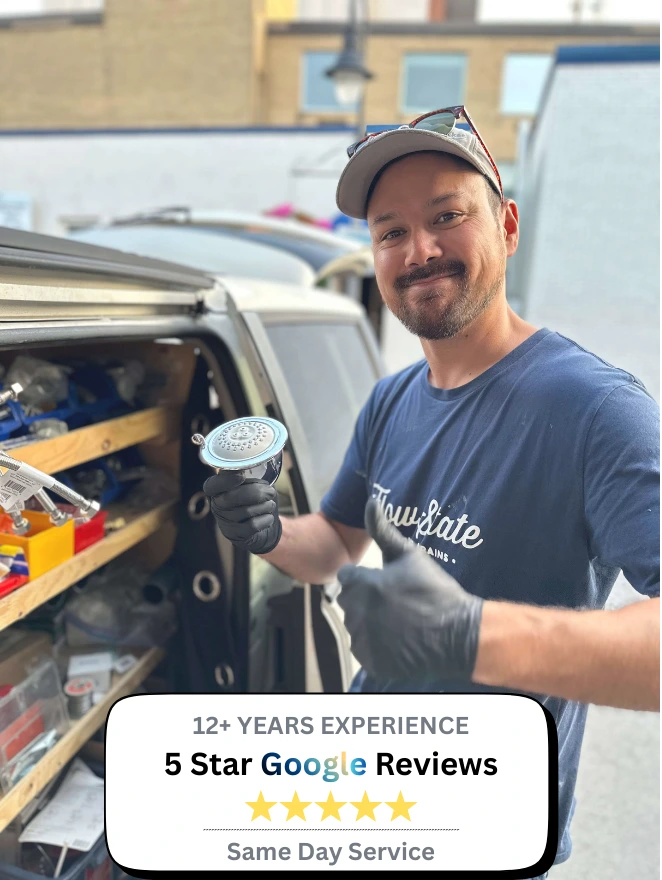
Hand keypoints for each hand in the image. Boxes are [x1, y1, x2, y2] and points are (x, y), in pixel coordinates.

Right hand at [203, 471, 281, 554]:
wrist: (261, 528)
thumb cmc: (254, 500)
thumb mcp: (250, 484)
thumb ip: (248, 475)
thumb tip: (254, 461)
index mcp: (217, 490)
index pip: (212, 485)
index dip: (225, 480)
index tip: (241, 476)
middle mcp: (217, 506)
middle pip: (233, 497)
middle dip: (257, 492)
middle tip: (271, 492)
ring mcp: (224, 522)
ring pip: (246, 511)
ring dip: (265, 506)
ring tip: (270, 505)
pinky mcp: (235, 535)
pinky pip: (252, 525)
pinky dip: (266, 519)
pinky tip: (268, 517)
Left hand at [336, 499, 483, 683]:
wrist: (459, 634)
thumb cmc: (435, 590)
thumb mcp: (410, 554)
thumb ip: (383, 530)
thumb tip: (371, 502)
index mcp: (360, 585)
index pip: (347, 577)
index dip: (366, 578)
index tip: (386, 583)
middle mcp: (356, 614)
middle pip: (350, 603)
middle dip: (367, 601)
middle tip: (397, 603)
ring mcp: (363, 641)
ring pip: (357, 628)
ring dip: (372, 624)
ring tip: (402, 623)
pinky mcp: (372, 663)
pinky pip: (367, 652)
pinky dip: (379, 648)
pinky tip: (401, 641)